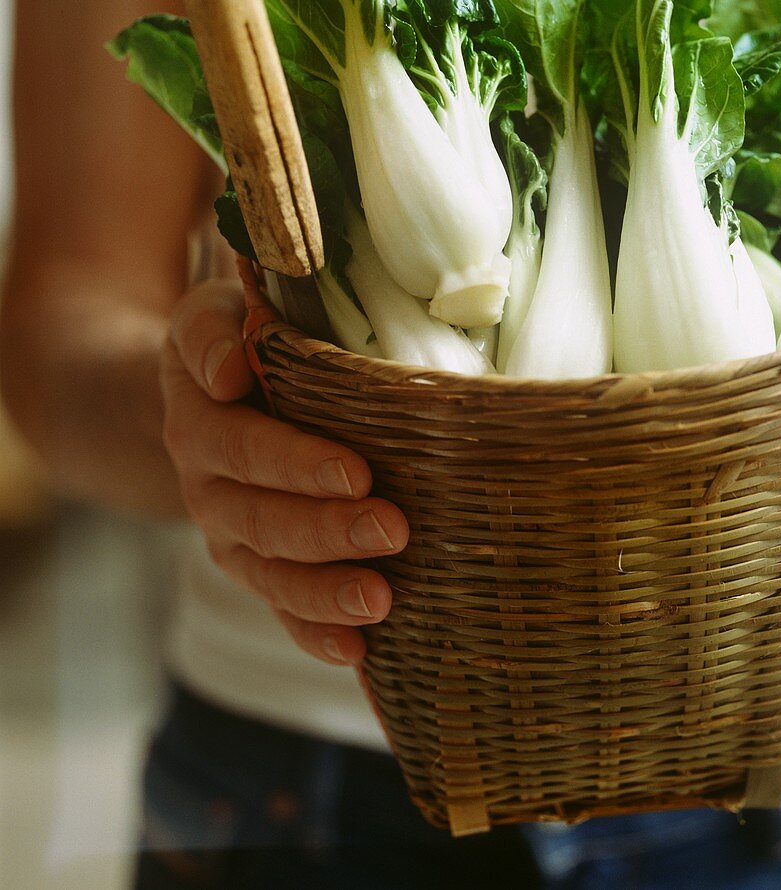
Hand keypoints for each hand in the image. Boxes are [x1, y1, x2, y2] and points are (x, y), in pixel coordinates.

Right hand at [161, 279, 407, 664]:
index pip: (244, 448)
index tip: (358, 473)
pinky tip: (356, 651)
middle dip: (328, 531)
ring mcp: (230, 534)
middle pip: (261, 519)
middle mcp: (208, 488)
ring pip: (269, 574)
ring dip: (324, 592)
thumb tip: (228, 371)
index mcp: (200, 423)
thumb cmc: (233, 340)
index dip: (296, 465)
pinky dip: (313, 633)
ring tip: (381, 601)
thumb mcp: (210, 315)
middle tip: (394, 530)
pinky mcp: (256, 564)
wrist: (204, 389)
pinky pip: (278, 607)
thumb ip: (211, 333)